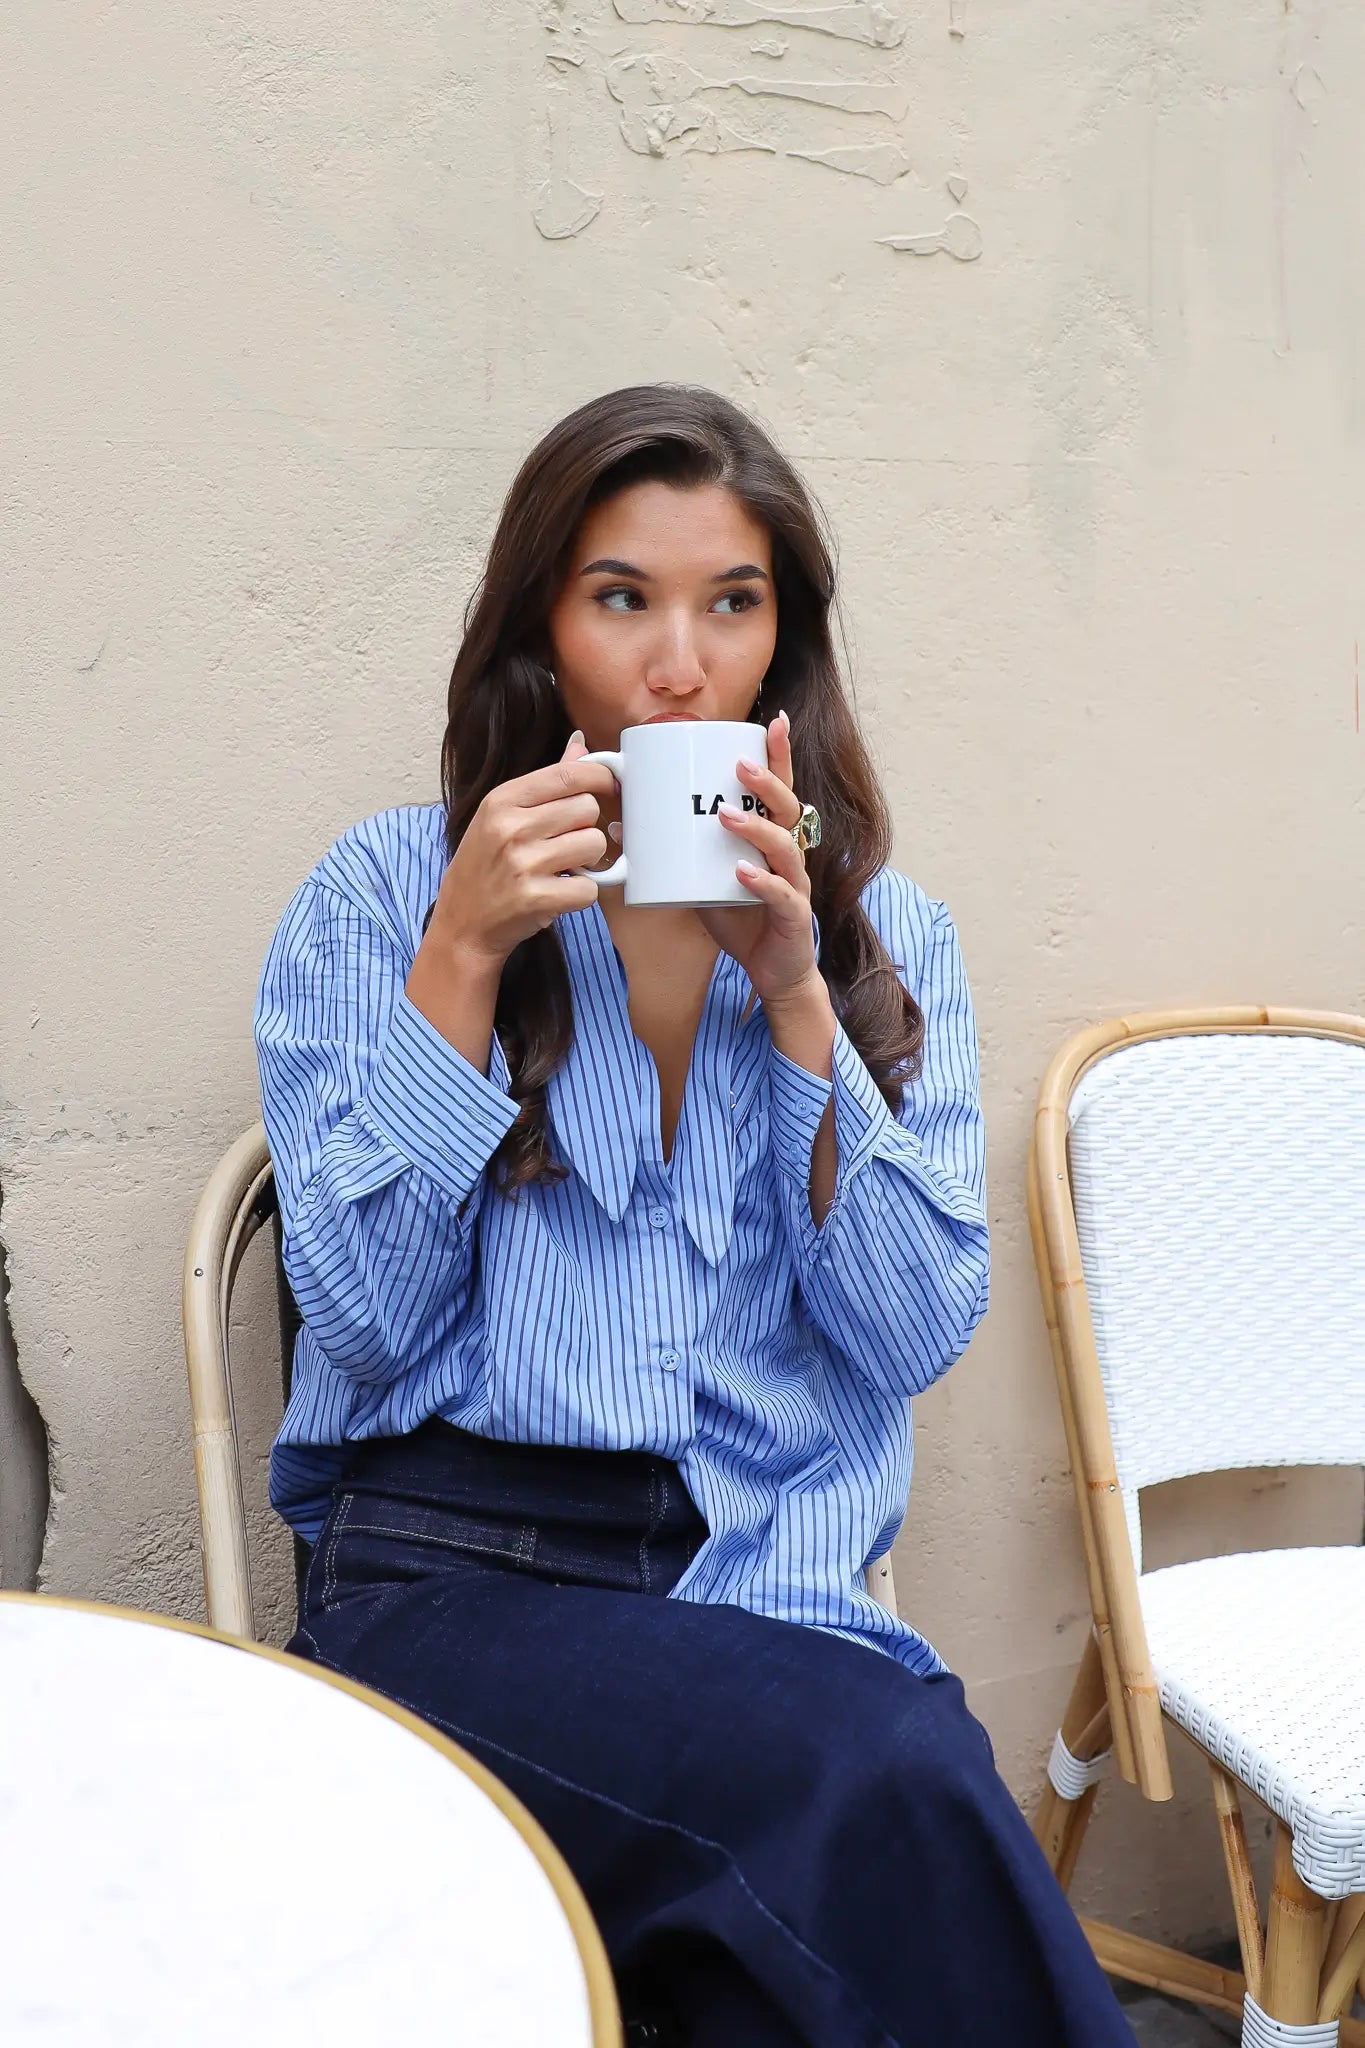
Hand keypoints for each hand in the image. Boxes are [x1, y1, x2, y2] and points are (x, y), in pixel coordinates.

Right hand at [423, 732, 617, 973]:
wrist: (463, 925)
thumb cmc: (485, 868)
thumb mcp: (501, 817)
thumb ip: (544, 783)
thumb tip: (580, 745)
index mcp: (501, 801)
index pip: (567, 774)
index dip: (600, 777)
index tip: (611, 785)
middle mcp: (510, 828)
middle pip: (587, 808)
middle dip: (587, 827)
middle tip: (569, 843)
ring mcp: (523, 864)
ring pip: (595, 844)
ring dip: (590, 860)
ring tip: (566, 869)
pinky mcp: (537, 898)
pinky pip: (591, 887)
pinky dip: (584, 893)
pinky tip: (562, 894)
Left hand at [696, 711, 822, 1009]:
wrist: (771, 971)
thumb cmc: (740, 918)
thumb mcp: (702, 877)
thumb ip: (672, 849)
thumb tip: (619, 822)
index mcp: (772, 837)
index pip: (780, 789)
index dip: (780, 755)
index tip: (775, 721)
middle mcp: (789, 854)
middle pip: (788, 807)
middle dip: (766, 782)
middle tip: (739, 766)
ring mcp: (795, 884)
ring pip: (785, 846)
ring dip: (756, 827)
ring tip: (725, 816)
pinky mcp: (793, 916)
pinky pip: (781, 894)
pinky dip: (761, 882)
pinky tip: (742, 873)